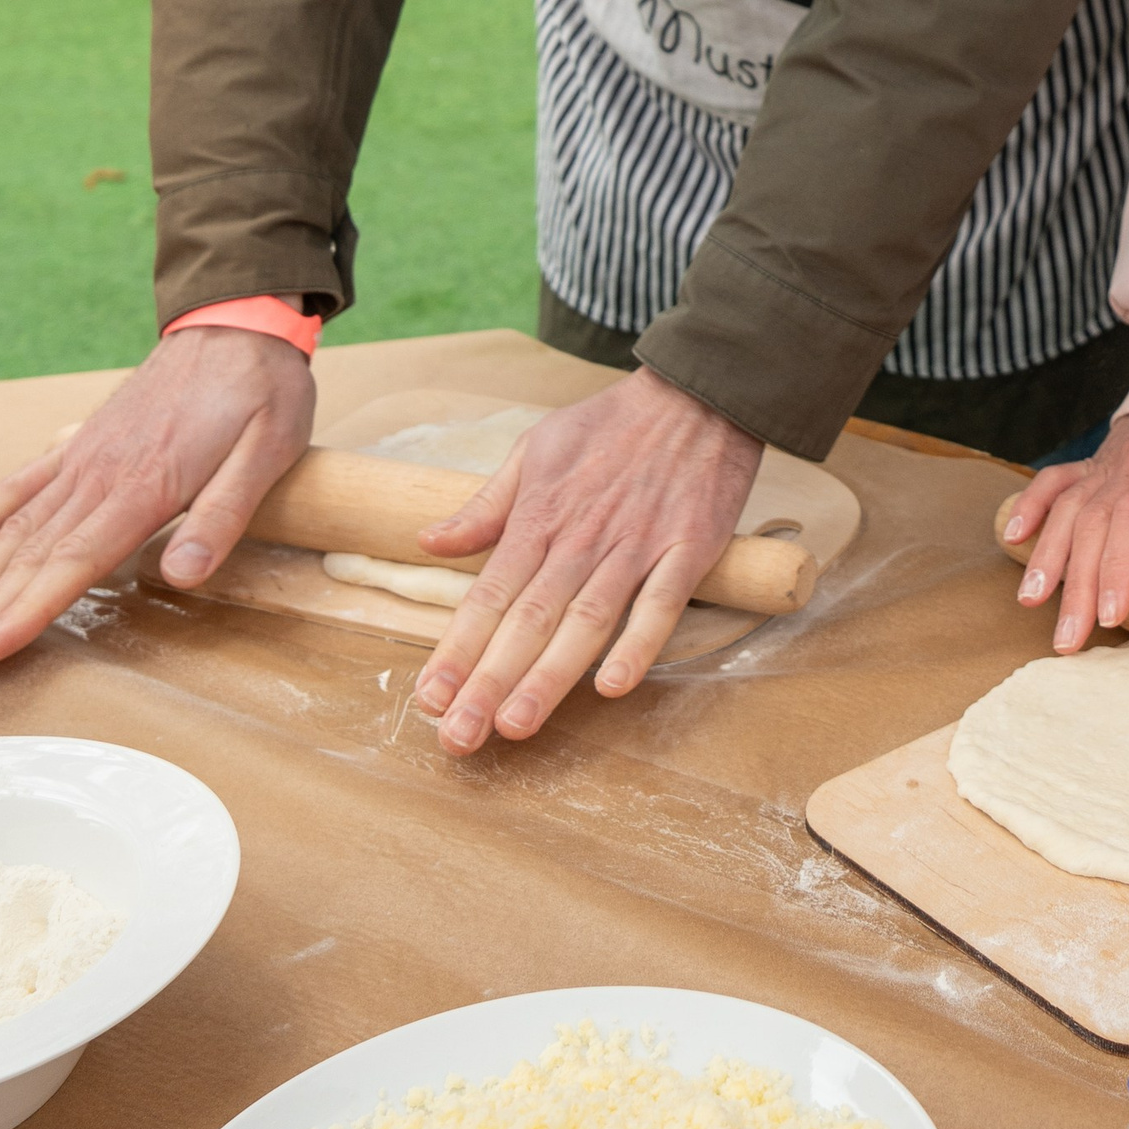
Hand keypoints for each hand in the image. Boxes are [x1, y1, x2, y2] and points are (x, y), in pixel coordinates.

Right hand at [0, 326, 315, 680]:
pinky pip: (15, 489)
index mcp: (145, 485)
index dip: (27, 611)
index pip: (73, 561)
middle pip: (27, 558)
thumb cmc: (261, 390)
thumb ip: (223, 515)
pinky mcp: (77, 447)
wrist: (237, 322)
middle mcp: (98, 475)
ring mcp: (80, 460)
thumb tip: (184, 577)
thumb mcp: (267, 451)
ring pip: (11, 531)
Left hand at [409, 367, 760, 752]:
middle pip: (529, 619)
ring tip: (516, 726)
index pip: (488, 594)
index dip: (457, 650)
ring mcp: (637, 545)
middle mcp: (581, 538)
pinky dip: (639, 644)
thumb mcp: (536, 448)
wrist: (699, 391)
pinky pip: (662, 602)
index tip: (428, 699)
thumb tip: (429, 541)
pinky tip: (613, 686)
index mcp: (540, 517)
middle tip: (457, 737)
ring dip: (550, 676)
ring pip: (587, 621)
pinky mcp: (690, 546)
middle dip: (489, 681)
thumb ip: (487, 504)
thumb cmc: (613, 423)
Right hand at [999, 398, 1128, 650]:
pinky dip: (1030, 505)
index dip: (1120, 567)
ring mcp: (1107, 465)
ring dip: (1046, 557)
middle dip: (1076, 587)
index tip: (1112, 614)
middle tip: (1068, 640)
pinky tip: (1013, 538)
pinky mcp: (1094, 462)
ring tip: (1031, 602)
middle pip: (1093, 528)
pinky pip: (1054, 481)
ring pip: (1067, 511)